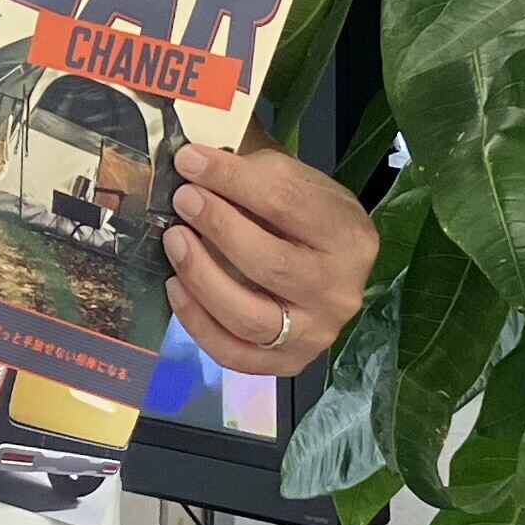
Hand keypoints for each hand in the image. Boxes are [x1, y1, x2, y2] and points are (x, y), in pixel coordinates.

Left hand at [161, 141, 379, 377]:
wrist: (326, 264)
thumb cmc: (304, 217)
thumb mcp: (292, 181)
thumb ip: (252, 176)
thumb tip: (194, 166)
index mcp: (350, 237)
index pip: (288, 205)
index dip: (233, 180)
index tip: (190, 161)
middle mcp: (339, 292)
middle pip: (271, 264)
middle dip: (218, 227)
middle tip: (184, 200)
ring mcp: (315, 334)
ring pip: (249, 318)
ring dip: (202, 276)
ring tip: (175, 241)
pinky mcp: (288, 363)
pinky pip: (234, 354)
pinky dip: (198, 323)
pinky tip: (176, 287)